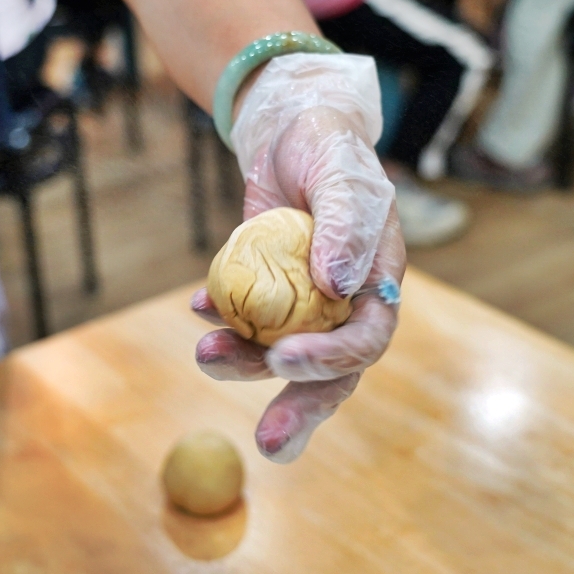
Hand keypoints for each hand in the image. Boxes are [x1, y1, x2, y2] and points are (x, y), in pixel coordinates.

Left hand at [191, 53, 405, 462]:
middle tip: (268, 443)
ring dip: (243, 362)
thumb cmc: (327, 146)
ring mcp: (302, 303)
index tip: (284, 360)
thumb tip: (338, 283)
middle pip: (330, 372)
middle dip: (299, 408)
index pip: (366, 338)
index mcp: (377, 282)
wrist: (287, 130)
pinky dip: (219, 322)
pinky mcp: (264, 293)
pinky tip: (197, 309)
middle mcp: (343, 304)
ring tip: (205, 353)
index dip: (331, 359)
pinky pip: (243, 322)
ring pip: (279, 354)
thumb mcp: (339, 174)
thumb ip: (346, 223)